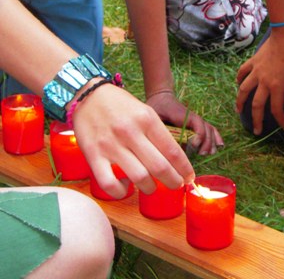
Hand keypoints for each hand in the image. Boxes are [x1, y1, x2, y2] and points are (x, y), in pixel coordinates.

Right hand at [72, 84, 193, 197]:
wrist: (88, 96)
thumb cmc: (120, 105)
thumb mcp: (144, 110)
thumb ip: (156, 133)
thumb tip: (173, 160)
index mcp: (147, 119)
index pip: (172, 150)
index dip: (184, 168)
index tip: (189, 177)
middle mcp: (130, 132)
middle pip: (160, 167)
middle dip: (173, 182)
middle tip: (176, 186)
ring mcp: (111, 145)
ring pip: (139, 178)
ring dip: (150, 188)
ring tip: (151, 187)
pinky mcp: (93, 155)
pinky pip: (110, 184)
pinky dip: (121, 192)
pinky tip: (126, 188)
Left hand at [147, 90, 223, 154]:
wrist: (161, 98)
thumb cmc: (158, 108)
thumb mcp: (157, 118)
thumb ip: (164, 130)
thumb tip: (174, 146)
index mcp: (184, 115)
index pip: (197, 124)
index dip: (198, 136)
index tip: (194, 146)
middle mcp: (193, 118)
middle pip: (206, 129)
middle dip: (206, 143)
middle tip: (202, 154)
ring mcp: (196, 121)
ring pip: (210, 130)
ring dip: (212, 142)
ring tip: (210, 153)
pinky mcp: (197, 124)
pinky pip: (210, 129)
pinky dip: (216, 136)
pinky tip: (220, 145)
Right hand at [236, 28, 283, 134]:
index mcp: (277, 86)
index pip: (277, 109)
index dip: (281, 121)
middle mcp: (264, 81)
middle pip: (256, 104)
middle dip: (256, 120)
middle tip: (256, 131)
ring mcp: (257, 71)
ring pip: (244, 89)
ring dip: (240, 101)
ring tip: (238, 110)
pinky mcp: (253, 61)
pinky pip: (243, 72)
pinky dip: (239, 79)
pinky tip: (238, 83)